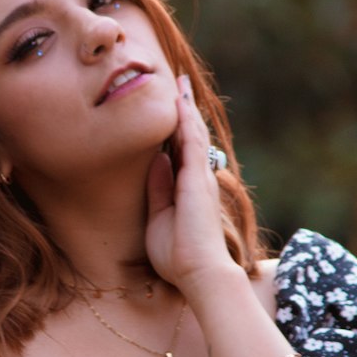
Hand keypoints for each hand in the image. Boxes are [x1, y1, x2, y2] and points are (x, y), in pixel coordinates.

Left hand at [145, 75, 231, 296]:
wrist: (198, 273)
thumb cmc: (179, 255)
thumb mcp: (159, 217)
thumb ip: (158, 189)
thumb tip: (157, 161)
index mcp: (188, 189)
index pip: (181, 151)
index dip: (176, 128)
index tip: (170, 108)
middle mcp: (198, 179)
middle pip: (190, 136)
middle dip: (185, 110)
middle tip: (179, 84)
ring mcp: (200, 177)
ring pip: (193, 133)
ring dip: (186, 107)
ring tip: (180, 83)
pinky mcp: (197, 179)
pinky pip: (192, 142)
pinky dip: (186, 120)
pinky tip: (180, 101)